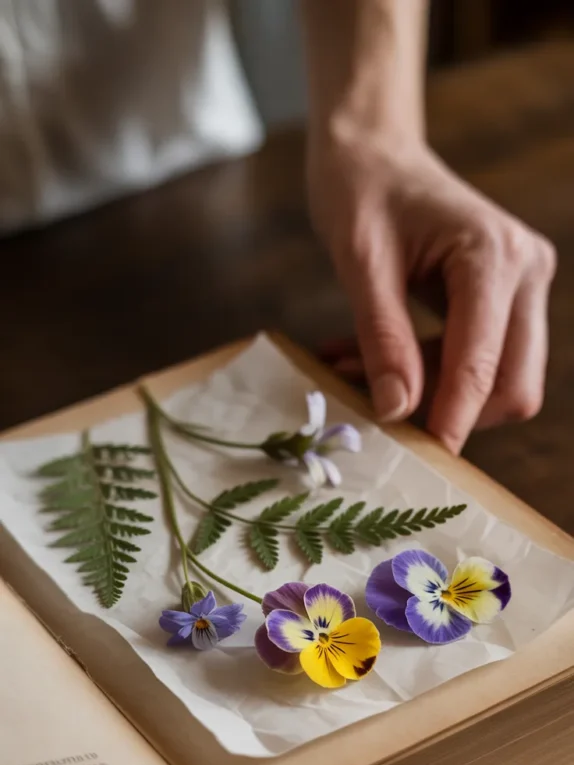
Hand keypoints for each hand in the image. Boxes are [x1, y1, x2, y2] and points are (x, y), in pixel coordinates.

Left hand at [307, 138, 556, 452]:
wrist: (373, 150)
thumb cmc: (361, 190)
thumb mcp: (360, 263)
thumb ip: (383, 338)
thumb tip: (397, 411)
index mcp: (493, 256)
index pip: (483, 364)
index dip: (453, 418)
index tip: (423, 462)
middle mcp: (525, 271)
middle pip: (513, 385)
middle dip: (452, 412)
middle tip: (381, 410)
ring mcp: (522, 285)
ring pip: (500, 381)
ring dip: (435, 395)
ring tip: (358, 374)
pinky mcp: (506, 298)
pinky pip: (481, 360)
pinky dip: (432, 375)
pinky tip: (375, 362)